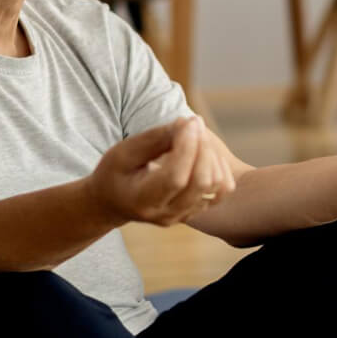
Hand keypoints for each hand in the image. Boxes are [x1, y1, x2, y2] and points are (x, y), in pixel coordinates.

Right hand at [90, 116, 235, 225]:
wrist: (113, 202)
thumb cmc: (115, 173)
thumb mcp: (123, 152)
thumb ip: (155, 139)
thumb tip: (188, 124)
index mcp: (142, 201)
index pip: (175, 178)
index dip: (187, 148)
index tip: (189, 121)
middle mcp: (166, 214)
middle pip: (200, 182)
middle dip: (202, 147)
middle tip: (194, 122)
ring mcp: (184, 215)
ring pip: (216, 185)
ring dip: (212, 154)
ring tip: (196, 135)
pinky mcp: (196, 211)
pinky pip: (223, 190)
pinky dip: (220, 167)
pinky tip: (205, 152)